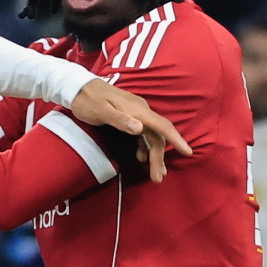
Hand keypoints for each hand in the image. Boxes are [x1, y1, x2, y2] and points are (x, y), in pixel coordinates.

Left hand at [69, 79, 191, 181]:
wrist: (78, 87)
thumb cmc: (88, 101)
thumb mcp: (100, 112)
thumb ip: (120, 120)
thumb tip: (140, 129)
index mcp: (137, 110)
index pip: (162, 126)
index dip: (176, 139)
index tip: (187, 152)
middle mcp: (141, 111)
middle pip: (157, 136)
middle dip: (159, 158)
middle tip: (158, 179)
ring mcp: (136, 113)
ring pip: (151, 136)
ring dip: (153, 156)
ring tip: (154, 174)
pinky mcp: (130, 116)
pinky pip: (143, 134)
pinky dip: (144, 148)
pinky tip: (141, 158)